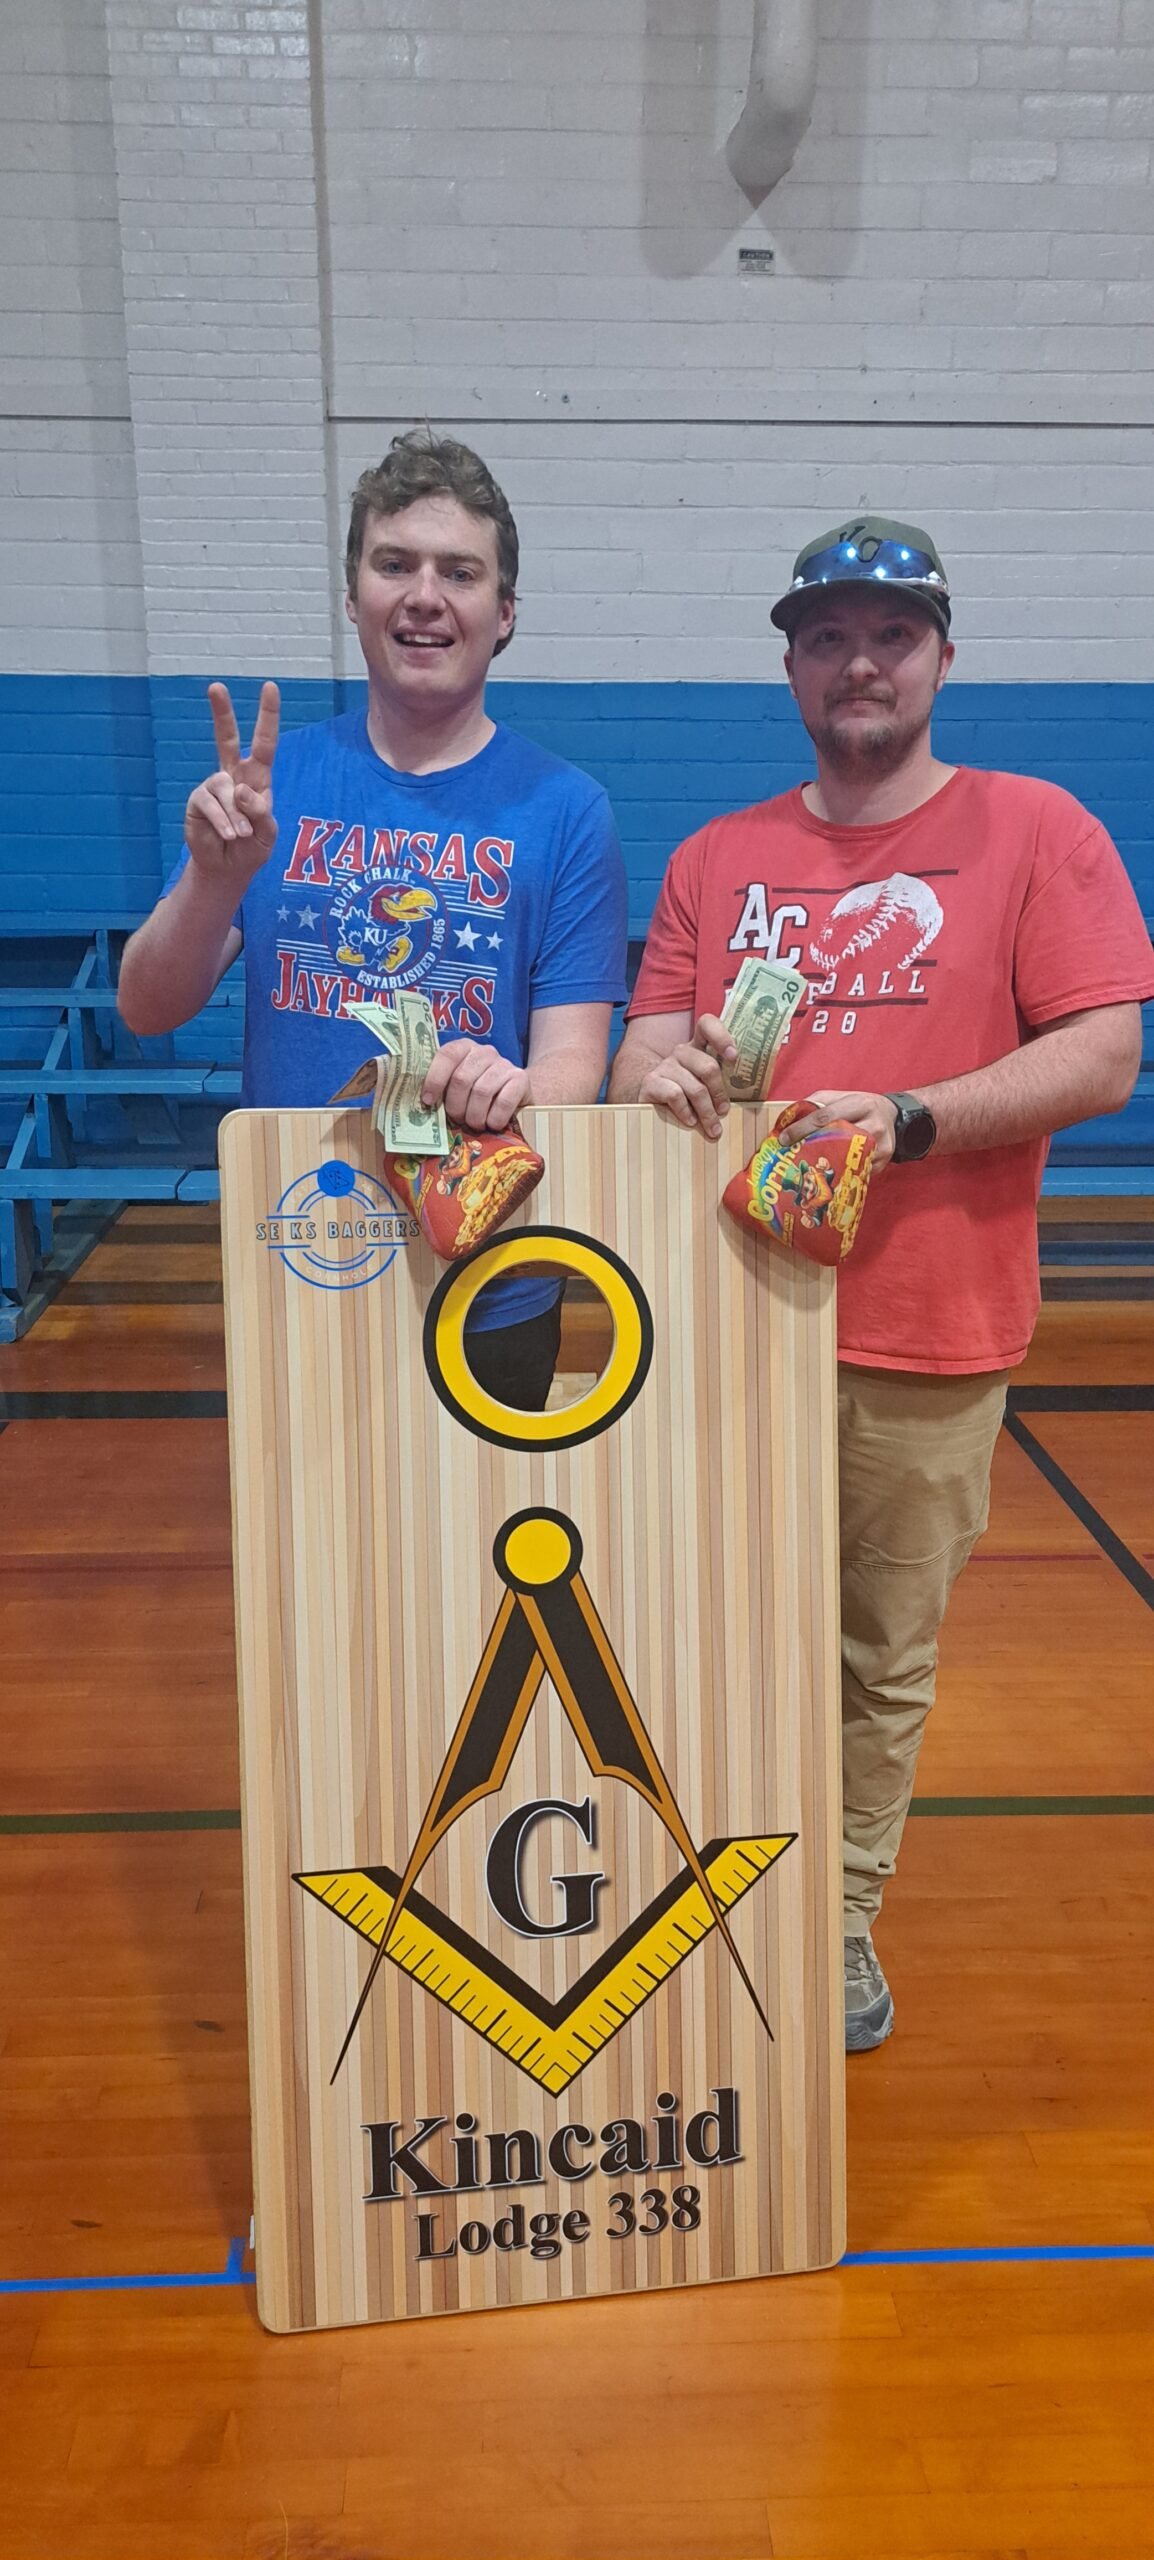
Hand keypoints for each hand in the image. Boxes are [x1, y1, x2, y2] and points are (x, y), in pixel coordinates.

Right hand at [184, 681, 279, 883]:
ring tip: (239, 835)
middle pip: (226, 738)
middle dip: (221, 712)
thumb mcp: (267, 833)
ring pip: (225, 789)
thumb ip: (260, 811)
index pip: (264, 743)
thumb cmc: (251, 848)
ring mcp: (213, 787)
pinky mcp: (198, 801)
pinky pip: (211, 805)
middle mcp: (233, 777)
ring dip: (236, 815)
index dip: (267, 716)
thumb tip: (239, 789)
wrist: (228, 869)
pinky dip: (222, 822)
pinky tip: (228, 835)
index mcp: (257, 778)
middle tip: (216, 686)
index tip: (270, 687)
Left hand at [420, 1039, 529, 1131]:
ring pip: (481, 1092)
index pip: (446, 1055)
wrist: (516, 1095)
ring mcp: (504, 1064)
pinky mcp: (521, 1079)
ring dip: (474, 1116)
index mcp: (464, 1048)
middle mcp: (485, 1051)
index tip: (428, 1102)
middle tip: (458, 1119)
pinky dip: (494, 1119)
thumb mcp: (458, 1087)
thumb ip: (442, 1089)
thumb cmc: (477, 1094)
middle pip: (462, 1079)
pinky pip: (503, 1102)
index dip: (434, 1079)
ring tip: (474, 1124)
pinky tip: (492, 1124)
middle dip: (456, 1106)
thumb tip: (425, 1106)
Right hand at [637, 1013, 736, 1139]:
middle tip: (724, 1111)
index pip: (706, 1024)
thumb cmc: (688, 1099)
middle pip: (707, 1066)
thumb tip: (752, 1102)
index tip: (733, 1057)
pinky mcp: (651, 1082)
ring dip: (707, 1111)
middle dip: (719, 1093)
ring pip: (694, 1087)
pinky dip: (686, 1111)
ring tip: (712, 1128)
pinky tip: (690, 1121)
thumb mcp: (707, 1087)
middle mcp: (681, 1053)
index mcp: (697, 1047)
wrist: (652, 1108)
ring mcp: (665, 1066)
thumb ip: (723, 1084)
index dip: (721, 1036)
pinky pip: (675, 1095)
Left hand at [776, 1089, 898, 1167]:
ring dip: (825, 1164)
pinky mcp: (884, 1161)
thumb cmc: (860, 1106)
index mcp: (860, 1104)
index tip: (784, 1138)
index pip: (826, 1116)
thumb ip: (816, 1102)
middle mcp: (874, 1123)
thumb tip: (789, 1118)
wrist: (892, 1116)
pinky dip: (842, 1173)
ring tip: (806, 1168)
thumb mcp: (840, 1097)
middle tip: (792, 1156)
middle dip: (811, 1148)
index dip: (802, 1128)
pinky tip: (828, 1174)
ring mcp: (881, 1144)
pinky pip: (858, 1170)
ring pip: (847, 1159)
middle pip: (837, 1139)